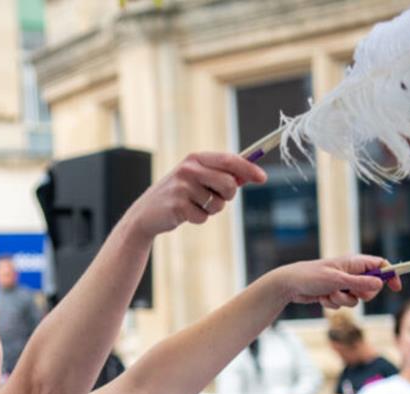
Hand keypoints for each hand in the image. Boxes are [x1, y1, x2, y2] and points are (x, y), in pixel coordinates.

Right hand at [124, 153, 266, 236]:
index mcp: (195, 158)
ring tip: (195, 206)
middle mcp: (189, 169)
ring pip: (218, 203)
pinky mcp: (178, 206)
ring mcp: (182, 187)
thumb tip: (251, 175)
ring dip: (212, 209)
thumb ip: (221, 174)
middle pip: (229, 183)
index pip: (229, 160)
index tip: (263, 178)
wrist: (146, 213)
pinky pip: (204, 217)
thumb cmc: (178, 195)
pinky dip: (199, 219)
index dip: (248, 169)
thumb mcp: (197, 178)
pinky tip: (185, 214)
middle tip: (216, 198)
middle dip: (228, 195)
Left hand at [270, 255, 401, 309]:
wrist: (289, 285)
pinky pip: (343, 304)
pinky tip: (321, 298)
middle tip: (349, 291)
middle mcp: (351, 272)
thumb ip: (359, 282)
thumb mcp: (337, 280)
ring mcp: (342, 284)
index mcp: (354, 263)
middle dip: (361, 294)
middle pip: (371, 287)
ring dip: (343, 300)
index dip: (390, 275)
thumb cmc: (311, 277)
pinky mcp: (334, 294)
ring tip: (329, 294)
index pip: (380, 265)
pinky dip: (333, 303)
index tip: (395, 288)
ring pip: (356, 299)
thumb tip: (380, 284)